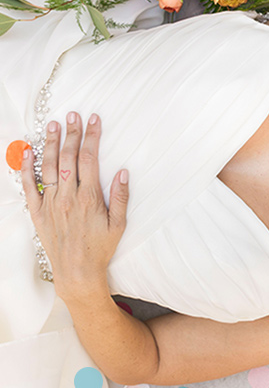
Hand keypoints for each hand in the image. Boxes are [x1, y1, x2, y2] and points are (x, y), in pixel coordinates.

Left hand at [23, 112, 128, 302]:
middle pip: (68, 158)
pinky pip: (29, 186)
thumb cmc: (100, 248)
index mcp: (89, 198)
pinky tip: (28, 152)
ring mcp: (50, 204)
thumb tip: (122, 171)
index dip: (91, 137)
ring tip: (52, 125)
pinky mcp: (37, 213)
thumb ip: (121, 196)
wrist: (77, 272)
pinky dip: (26, 168)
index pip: (89, 159)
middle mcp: (67, 198)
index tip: (94, 120)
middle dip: (71, 134)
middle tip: (73, 115)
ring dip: (50, 144)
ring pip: (48, 167)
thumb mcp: (119, 224)